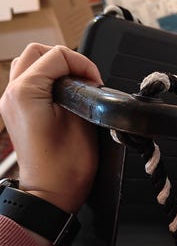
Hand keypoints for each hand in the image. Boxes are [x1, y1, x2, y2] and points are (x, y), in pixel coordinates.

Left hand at [0, 44, 102, 215]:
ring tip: (77, 85)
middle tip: (87, 79)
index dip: (83, 65)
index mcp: (25, 92)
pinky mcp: (16, 111)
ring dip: (55, 68)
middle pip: (38, 52)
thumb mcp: (82, 121)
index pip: (57, 55)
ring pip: (30, 64)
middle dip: (67, 60)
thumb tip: (85, 80)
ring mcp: (10, 102)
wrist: (51, 193)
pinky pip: (28, 81)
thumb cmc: (66, 166)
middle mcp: (12, 94)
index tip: (96, 83)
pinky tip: (64, 95)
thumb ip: (82, 91)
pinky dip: (46, 80)